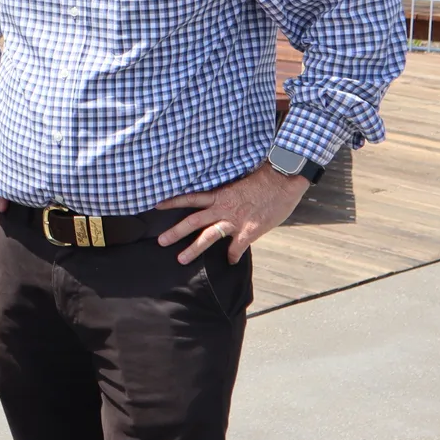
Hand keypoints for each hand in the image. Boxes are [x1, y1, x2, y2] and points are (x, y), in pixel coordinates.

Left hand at [155, 164, 310, 264]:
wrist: (282, 179)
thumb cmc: (264, 177)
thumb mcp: (239, 183)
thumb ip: (228, 194)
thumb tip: (222, 201)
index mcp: (219, 194)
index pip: (190, 198)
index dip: (172, 201)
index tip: (156, 206)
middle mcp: (222, 208)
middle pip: (192, 221)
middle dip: (175, 232)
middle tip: (160, 241)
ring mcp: (234, 221)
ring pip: (208, 237)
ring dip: (193, 249)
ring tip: (181, 259)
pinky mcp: (249, 231)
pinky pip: (236, 249)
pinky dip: (232, 256)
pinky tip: (230, 261)